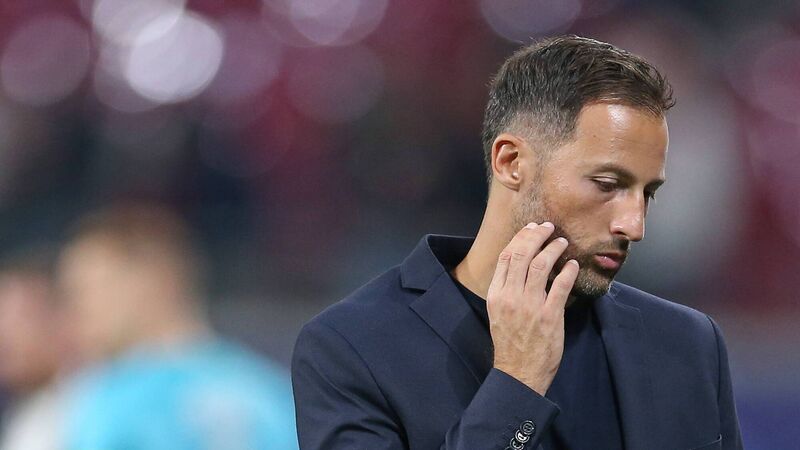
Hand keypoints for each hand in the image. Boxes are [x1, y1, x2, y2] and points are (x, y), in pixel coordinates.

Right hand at [487, 222, 579, 394]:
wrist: (518, 372)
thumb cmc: (510, 342)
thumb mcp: (498, 312)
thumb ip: (506, 289)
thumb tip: (520, 265)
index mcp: (496, 294)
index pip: (506, 256)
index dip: (520, 238)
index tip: (531, 229)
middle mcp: (511, 296)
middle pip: (523, 255)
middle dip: (537, 236)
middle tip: (549, 228)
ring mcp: (530, 306)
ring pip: (541, 265)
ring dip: (553, 249)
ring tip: (562, 242)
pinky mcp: (549, 316)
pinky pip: (560, 286)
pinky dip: (568, 272)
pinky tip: (573, 265)